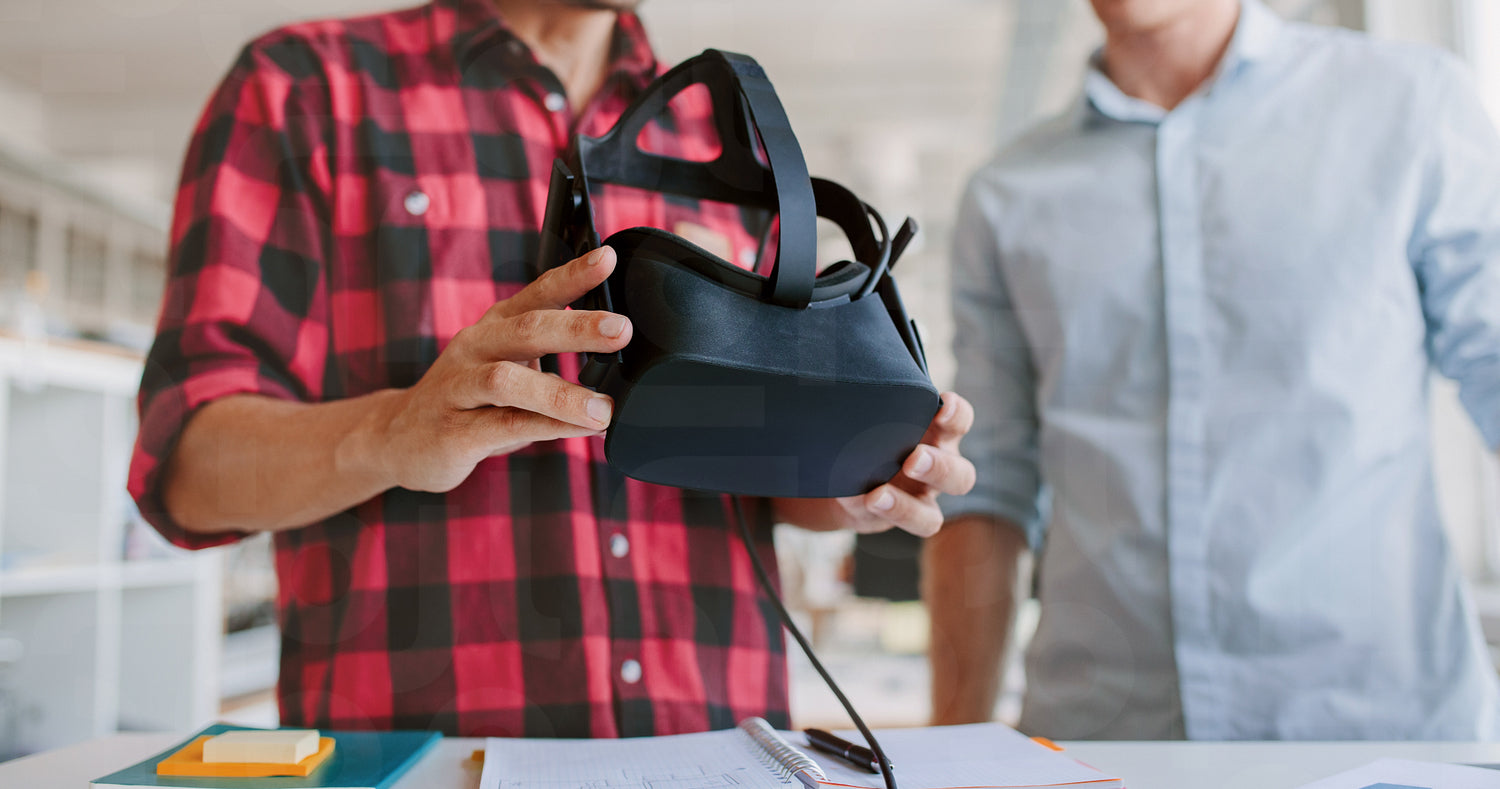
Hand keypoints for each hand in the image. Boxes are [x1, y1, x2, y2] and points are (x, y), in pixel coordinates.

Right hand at [374, 246, 630, 491]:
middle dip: (576, 328)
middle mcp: (475, 349)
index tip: (608, 258)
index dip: (572, 274)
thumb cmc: (469, 400)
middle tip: (621, 329)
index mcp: (495, 327)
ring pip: (507, 380)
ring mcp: (459, 388)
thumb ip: (551, 361)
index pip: (536, 293)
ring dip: (561, 394)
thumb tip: (615, 358)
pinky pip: (503, 426)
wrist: (398, 438)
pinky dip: (548, 428)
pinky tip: (581, 432)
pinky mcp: (453, 432)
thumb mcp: (507, 368)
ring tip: (604, 408)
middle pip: (526, 329)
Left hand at [774, 392, 975, 536]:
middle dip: (939, 467)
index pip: (959, 420)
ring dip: (908, 506)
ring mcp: (922, 499)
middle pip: (960, 475)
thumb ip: (875, 395)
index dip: (957, 413)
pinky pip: (913, 525)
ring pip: (934, 515)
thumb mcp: (869, 412)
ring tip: (879, 494)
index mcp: (936, 432)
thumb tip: (860, 352)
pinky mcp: (901, 519)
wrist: (841, 474)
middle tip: (913, 458)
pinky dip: (892, 514)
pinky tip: (867, 500)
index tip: (942, 401)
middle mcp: (938, 467)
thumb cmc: (863, 431)